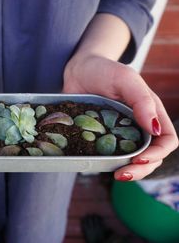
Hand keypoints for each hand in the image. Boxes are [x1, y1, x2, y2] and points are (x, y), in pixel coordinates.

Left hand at [63, 54, 177, 180]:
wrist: (78, 70)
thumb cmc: (104, 70)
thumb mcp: (125, 79)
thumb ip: (141, 100)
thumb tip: (154, 129)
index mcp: (150, 113)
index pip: (166, 140)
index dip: (157, 153)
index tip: (139, 158)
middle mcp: (137, 126)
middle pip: (151, 156)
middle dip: (141, 169)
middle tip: (122, 175)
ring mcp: (119, 133)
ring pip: (131, 159)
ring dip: (127, 170)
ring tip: (115, 175)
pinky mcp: (101, 136)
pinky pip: (107, 153)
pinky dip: (106, 162)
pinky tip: (97, 165)